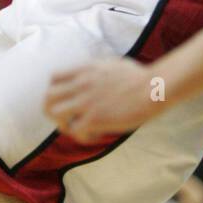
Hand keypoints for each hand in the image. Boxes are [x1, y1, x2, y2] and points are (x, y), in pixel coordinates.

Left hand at [44, 57, 161, 141]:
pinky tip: (98, 136)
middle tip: (67, 119)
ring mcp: (86, 101)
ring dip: (64, 125)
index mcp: (85, 70)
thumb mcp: (112, 64)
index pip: (53, 78)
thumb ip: (97, 70)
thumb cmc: (141, 77)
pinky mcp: (95, 118)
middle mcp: (81, 84)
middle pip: (47, 97)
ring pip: (55, 114)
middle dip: (53, 111)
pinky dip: (83, 137)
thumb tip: (96, 75)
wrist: (154, 86)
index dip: (56, 92)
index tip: (68, 101)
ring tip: (80, 129)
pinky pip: (75, 131)